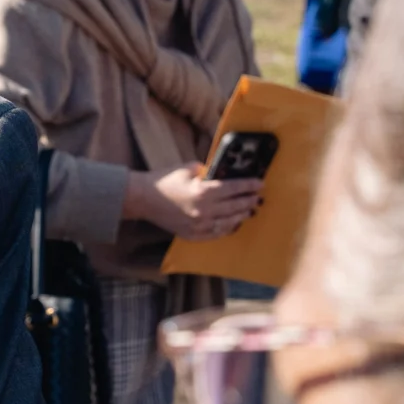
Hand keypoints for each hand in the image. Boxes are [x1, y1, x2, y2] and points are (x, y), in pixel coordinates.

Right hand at [128, 163, 261, 239]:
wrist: (143, 199)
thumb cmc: (165, 180)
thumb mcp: (188, 168)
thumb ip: (207, 171)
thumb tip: (222, 172)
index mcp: (204, 191)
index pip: (235, 188)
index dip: (250, 185)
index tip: (260, 183)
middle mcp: (204, 210)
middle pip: (235, 206)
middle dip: (249, 200)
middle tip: (258, 197)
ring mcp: (199, 225)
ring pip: (229, 222)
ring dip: (241, 215)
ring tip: (249, 210)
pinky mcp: (193, 234)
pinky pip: (216, 233)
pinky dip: (227, 228)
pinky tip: (233, 222)